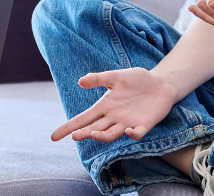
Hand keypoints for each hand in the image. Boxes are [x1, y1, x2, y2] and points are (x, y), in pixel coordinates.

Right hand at [51, 68, 177, 142]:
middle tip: (74, 136)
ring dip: (103, 136)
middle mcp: (113, 117)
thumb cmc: (136, 79)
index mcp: (105, 106)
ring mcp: (128, 122)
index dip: (68, 127)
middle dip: (84, 133)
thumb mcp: (116, 76)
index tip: (53, 136)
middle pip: (94, 128)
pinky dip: (133, 134)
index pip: (83, 119)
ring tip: (93, 134)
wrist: (160, 83)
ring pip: (112, 133)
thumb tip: (80, 82)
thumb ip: (99, 79)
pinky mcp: (144, 125)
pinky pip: (137, 133)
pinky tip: (128, 131)